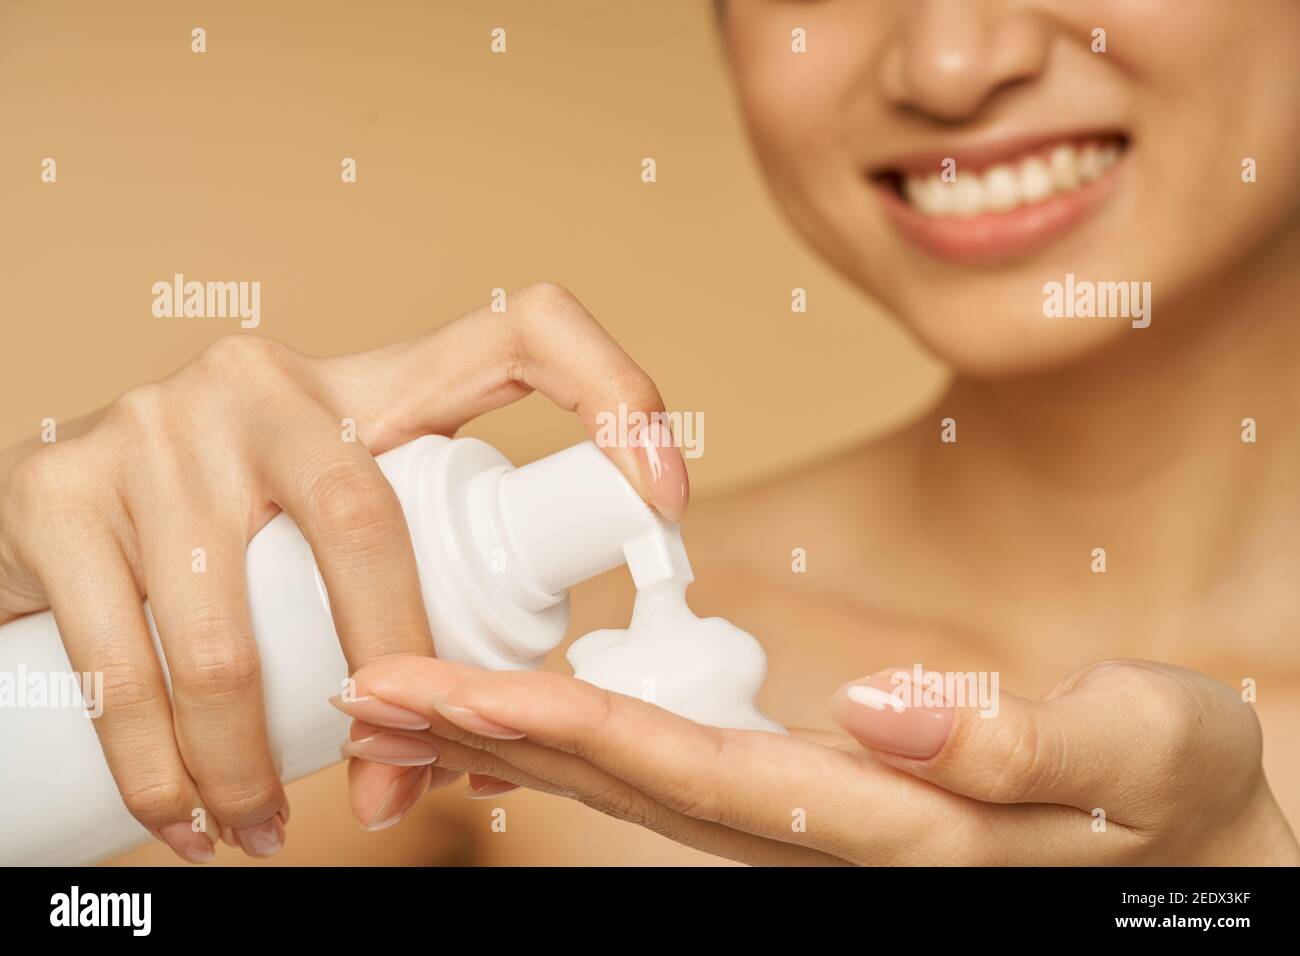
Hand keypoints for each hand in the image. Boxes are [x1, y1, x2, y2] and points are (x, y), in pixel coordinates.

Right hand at [0, 283, 687, 861]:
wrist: (48, 509)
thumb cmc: (230, 531)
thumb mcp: (327, 515)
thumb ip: (410, 569)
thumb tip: (486, 722)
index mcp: (368, 387)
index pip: (518, 335)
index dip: (611, 394)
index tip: (666, 499)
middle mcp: (267, 383)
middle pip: (373, 527)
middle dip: (397, 680)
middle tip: (394, 790)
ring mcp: (157, 426)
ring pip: (234, 632)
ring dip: (257, 766)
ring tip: (269, 834)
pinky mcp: (57, 490)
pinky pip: (125, 666)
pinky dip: (164, 775)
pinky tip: (191, 822)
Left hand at [338, 656, 1298, 864]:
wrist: (1190, 839)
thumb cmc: (1178, 799)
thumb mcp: (1149, 755)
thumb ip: (1026, 740)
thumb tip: (884, 706)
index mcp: (882, 822)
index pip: (697, 773)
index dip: (570, 729)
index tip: (456, 691)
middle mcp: (817, 835)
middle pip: (628, 785)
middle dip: (494, 737)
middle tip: (371, 691)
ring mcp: (807, 822)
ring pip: (634, 781)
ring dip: (514, 737)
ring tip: (407, 696)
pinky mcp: (812, 798)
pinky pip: (674, 768)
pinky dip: (583, 736)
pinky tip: (526, 709)